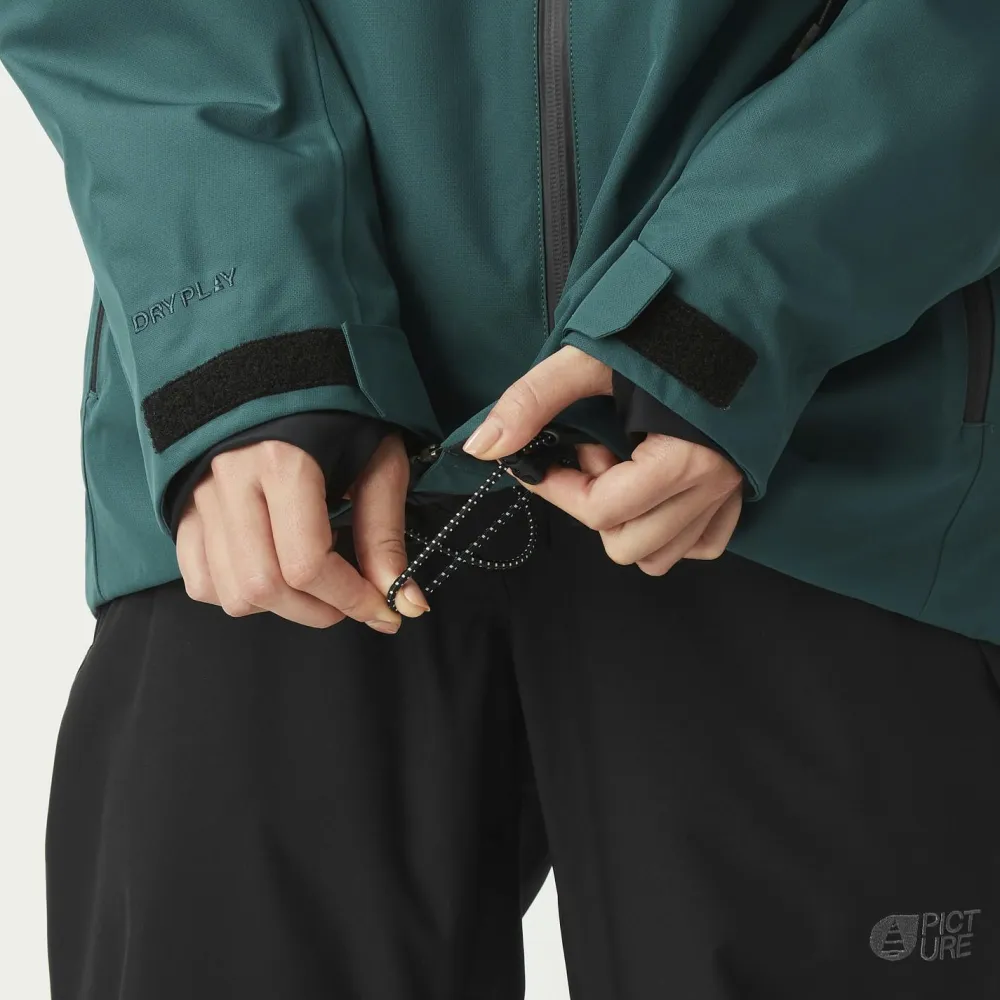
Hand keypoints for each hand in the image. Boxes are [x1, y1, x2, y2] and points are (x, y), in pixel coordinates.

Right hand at [176, 434, 428, 627]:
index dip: (351, 600)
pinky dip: (237, 592)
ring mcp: (199, 496)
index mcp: (282, 461)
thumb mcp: (378, 462)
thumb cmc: (341, 414)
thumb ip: (385, 534)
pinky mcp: (184, 508)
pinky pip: (199, 580)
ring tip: (314, 581)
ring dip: (280, 607)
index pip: (307, 563)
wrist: (284, 371)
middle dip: (318, 611)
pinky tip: (273, 570)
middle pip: (263, 586)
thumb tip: (406, 604)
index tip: (383, 611)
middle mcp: (230, 480)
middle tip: (351, 602)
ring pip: (228, 591)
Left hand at [463, 346, 742, 574]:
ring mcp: (727, 494)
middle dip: (595, 506)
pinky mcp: (737, 493)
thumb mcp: (592, 357)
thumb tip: (483, 448)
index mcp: (683, 459)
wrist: (734, 307)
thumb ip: (534, 400)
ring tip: (626, 467)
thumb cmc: (669, 328)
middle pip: (627, 545)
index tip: (546, 459)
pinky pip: (701, 545)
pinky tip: (652, 492)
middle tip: (596, 453)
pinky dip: (669, 532)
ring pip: (660, 556)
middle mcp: (711, 487)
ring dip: (628, 523)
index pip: (601, 511)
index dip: (557, 488)